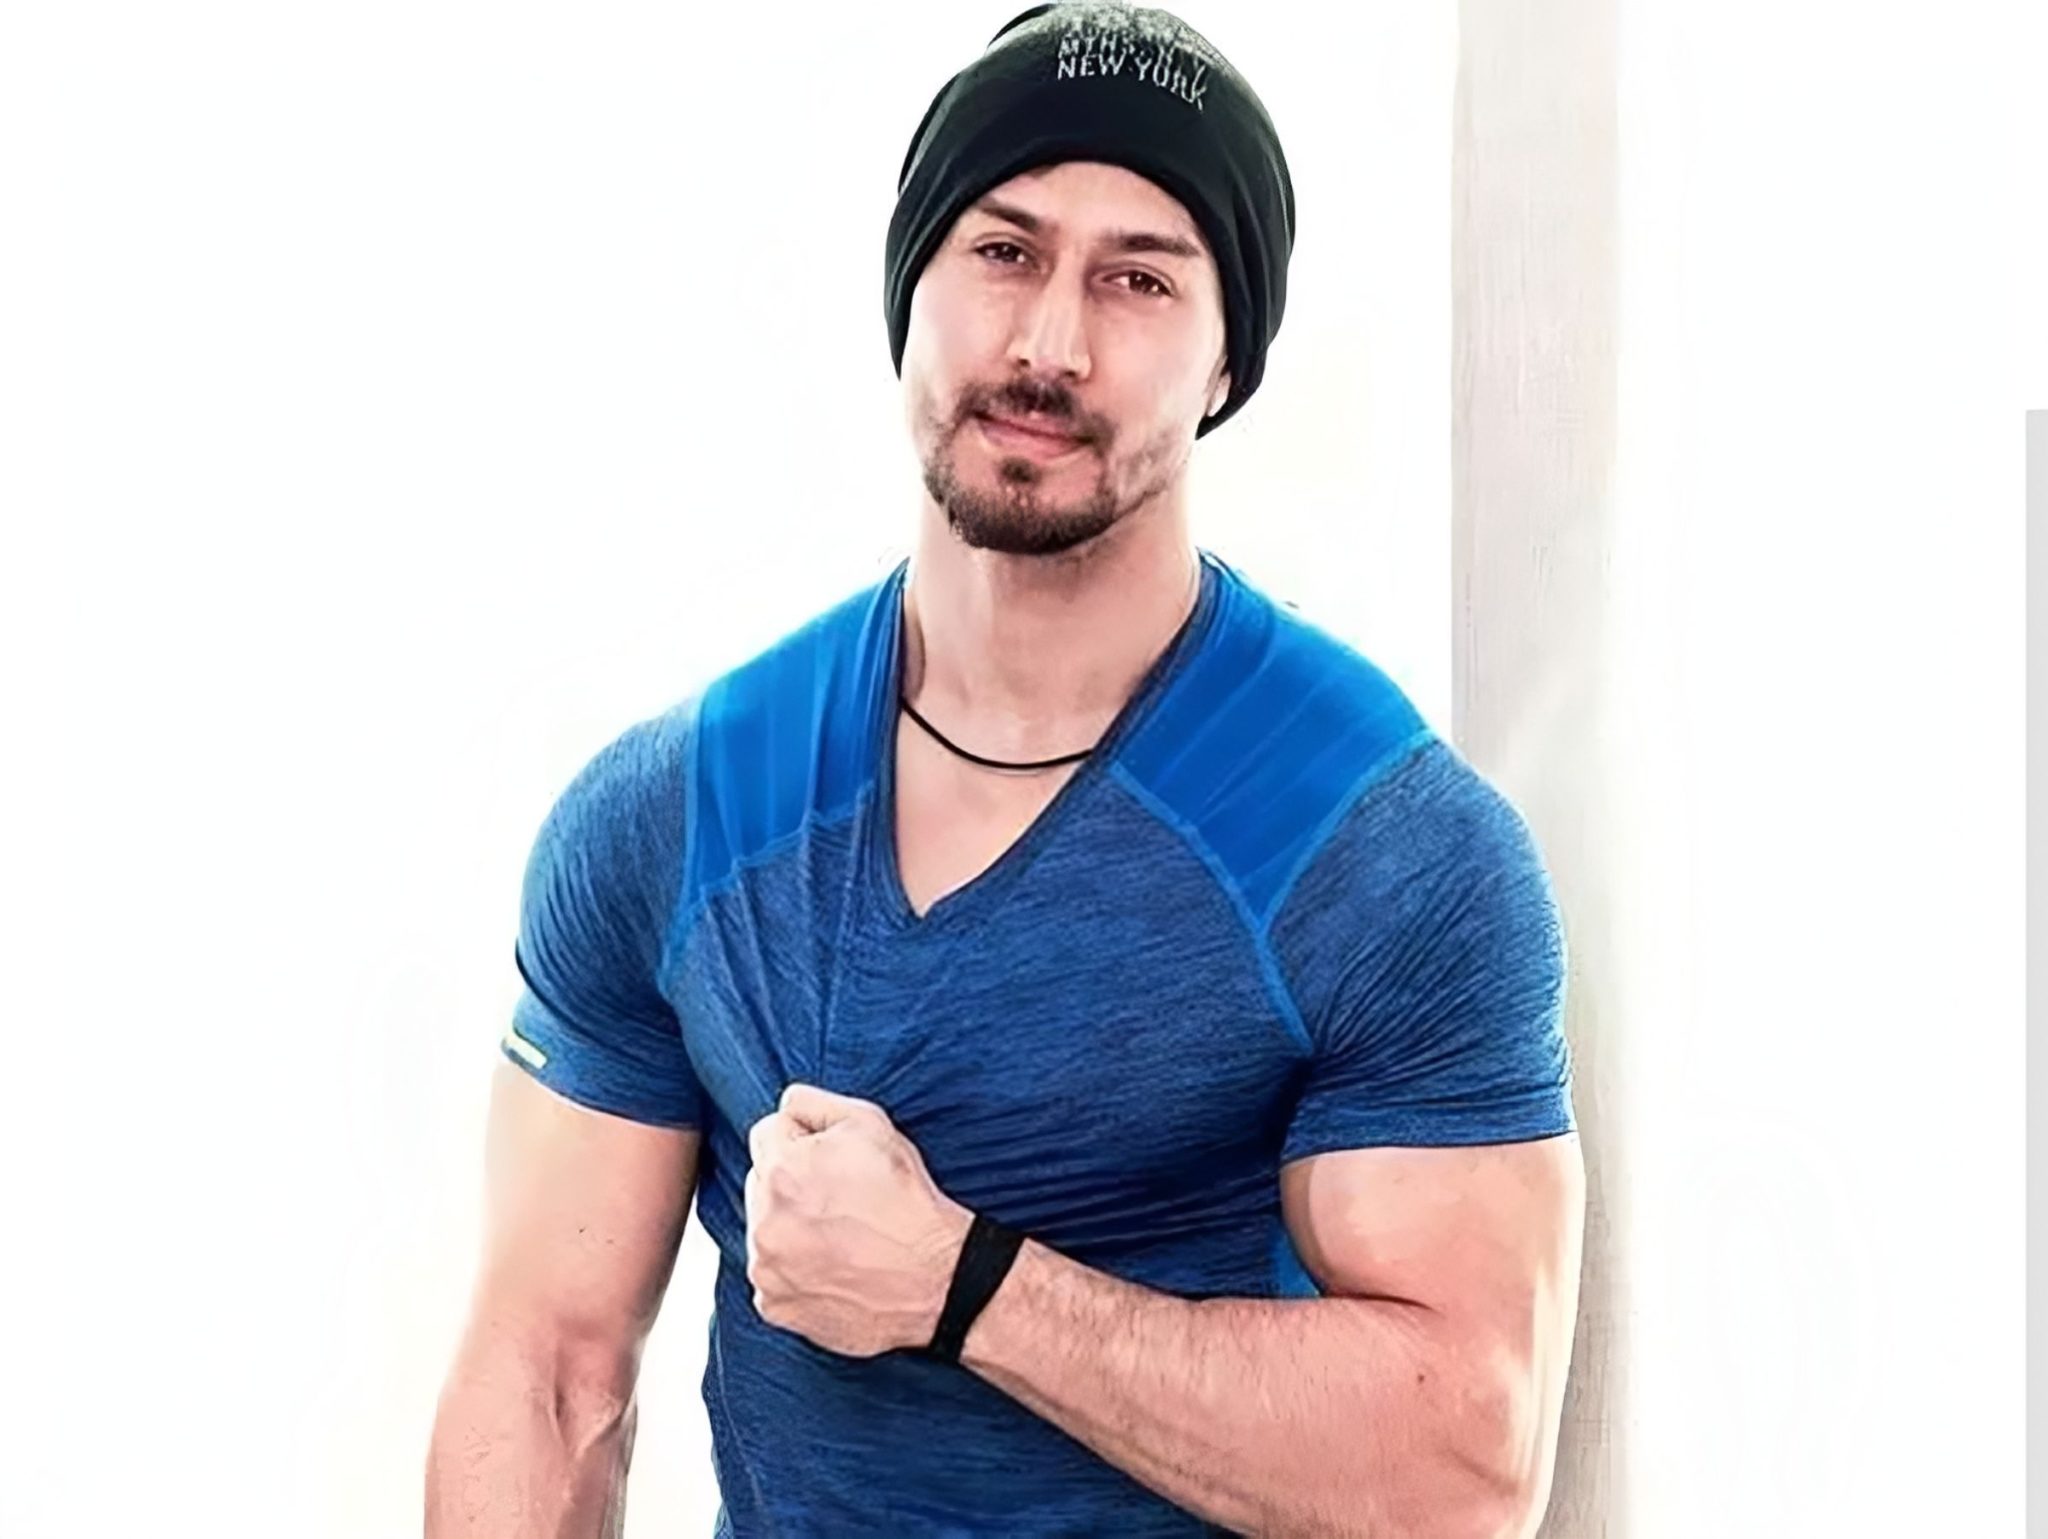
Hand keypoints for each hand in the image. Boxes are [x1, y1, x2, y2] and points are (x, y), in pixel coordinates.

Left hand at [745, 1083, 974, 1357]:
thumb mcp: (870, 1124)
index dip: (803, 1139)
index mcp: (781, 1169)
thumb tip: (786, 1106)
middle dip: (789, 1182)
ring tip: (840, 1236)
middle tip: (839, 1199)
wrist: (935, 1278)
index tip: (832, 1160)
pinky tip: (833, 1267)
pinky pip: (771, 1274)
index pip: (766, 1132)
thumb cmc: (906, 1198)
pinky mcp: (774, 1305)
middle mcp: (763, 1220)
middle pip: (760, 1181)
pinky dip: (794, 1270)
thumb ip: (814, 1104)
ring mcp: (766, 1267)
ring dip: (789, 1227)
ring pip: (764, 1229)